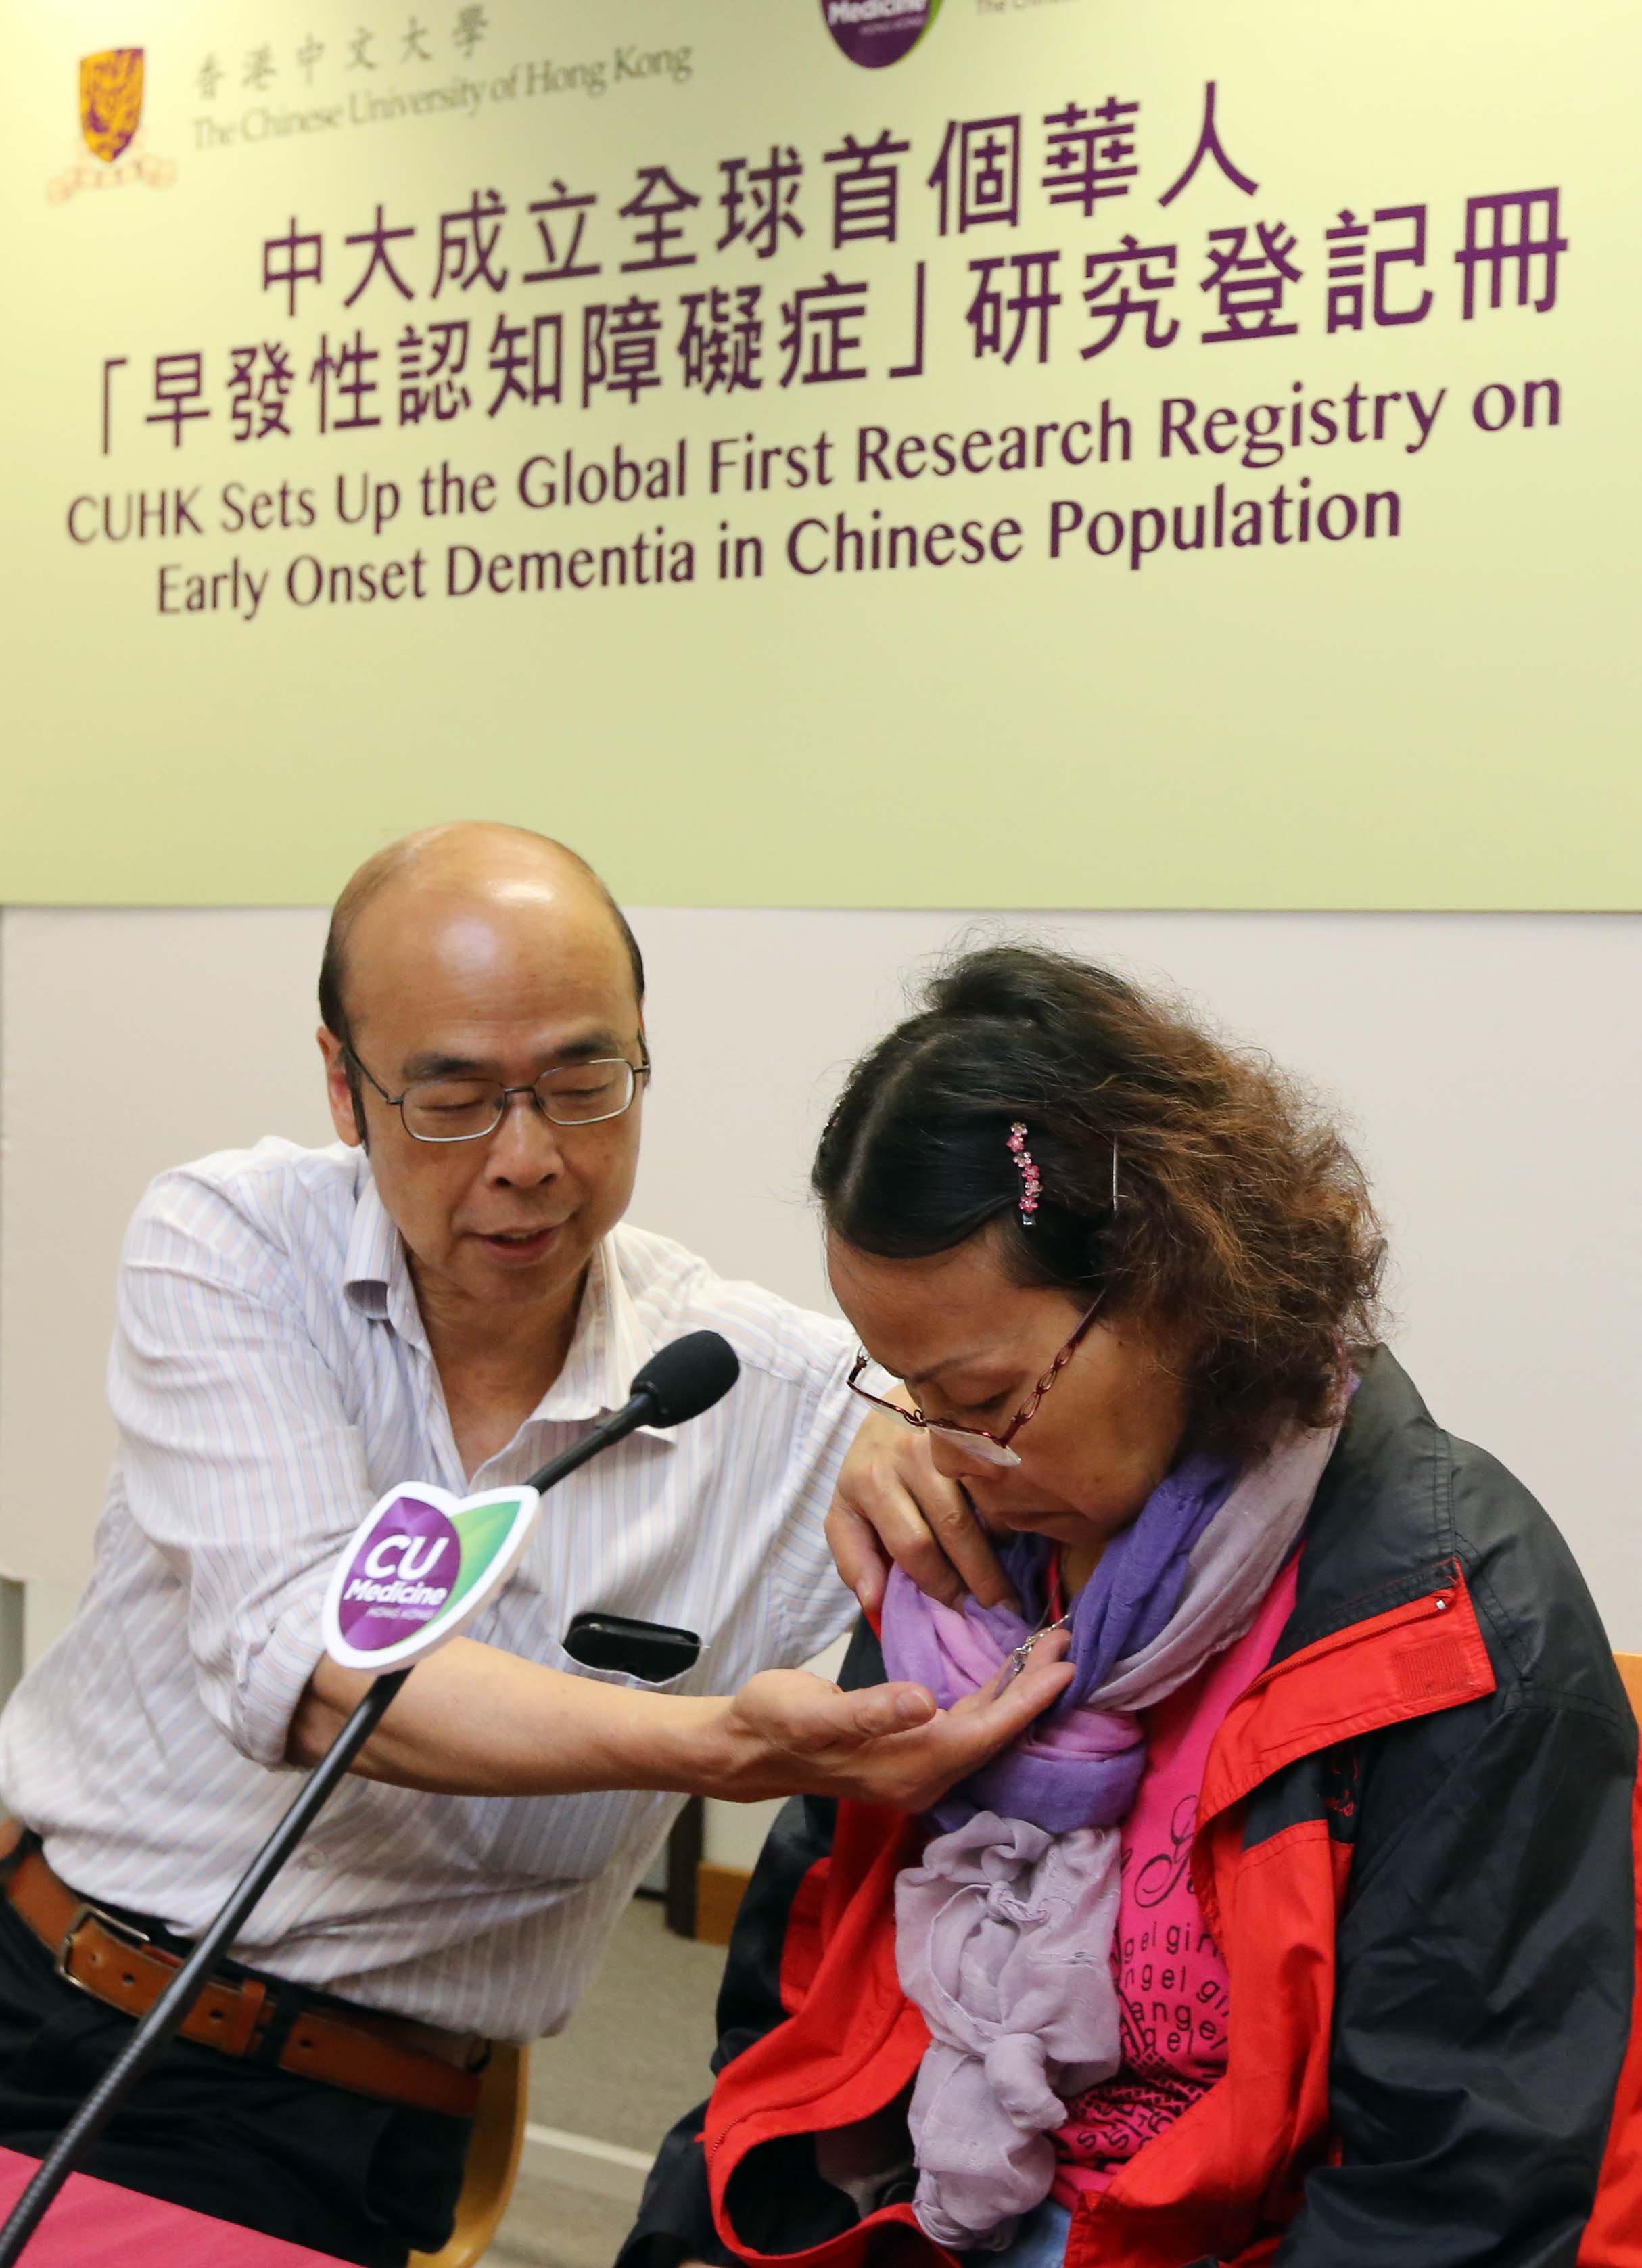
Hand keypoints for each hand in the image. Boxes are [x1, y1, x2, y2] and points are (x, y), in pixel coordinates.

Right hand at [701, 1631, 1070, 1808]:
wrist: (747, 1746)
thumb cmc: (777, 1722)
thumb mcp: (815, 1712)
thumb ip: (872, 1710)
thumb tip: (924, 1702)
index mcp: (908, 1768)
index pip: (984, 1734)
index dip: (1026, 1701)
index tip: (1064, 1666)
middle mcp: (923, 1777)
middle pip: (993, 1735)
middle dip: (1032, 1693)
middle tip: (1069, 1644)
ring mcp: (917, 1768)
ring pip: (982, 1731)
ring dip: (1015, 1694)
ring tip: (1047, 1653)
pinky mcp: (909, 1752)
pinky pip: (964, 1727)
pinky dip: (990, 1699)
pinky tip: (1003, 1676)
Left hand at [829, 1406, 1016, 1614]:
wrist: (896, 1404)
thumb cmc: (873, 1470)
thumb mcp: (847, 1511)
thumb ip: (853, 1557)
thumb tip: (872, 1601)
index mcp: (869, 1480)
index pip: (913, 1546)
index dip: (940, 1585)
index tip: (959, 1610)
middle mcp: (906, 1454)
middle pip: (955, 1528)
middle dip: (982, 1578)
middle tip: (1000, 1609)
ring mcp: (945, 1436)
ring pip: (984, 1502)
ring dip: (1001, 1547)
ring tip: (1010, 1579)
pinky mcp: (974, 1426)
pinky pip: (1002, 1480)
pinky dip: (1009, 1513)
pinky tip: (1009, 1533)